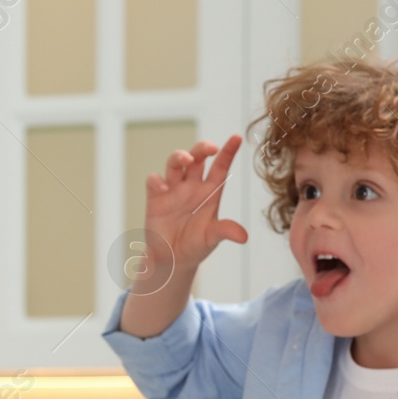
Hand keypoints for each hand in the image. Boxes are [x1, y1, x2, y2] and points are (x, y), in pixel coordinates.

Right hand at [140, 135, 248, 284]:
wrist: (172, 260)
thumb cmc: (195, 245)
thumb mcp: (212, 239)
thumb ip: (225, 231)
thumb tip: (243, 237)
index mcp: (210, 192)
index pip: (220, 167)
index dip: (228, 152)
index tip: (236, 138)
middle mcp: (192, 186)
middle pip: (197, 158)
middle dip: (202, 149)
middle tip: (210, 148)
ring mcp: (173, 190)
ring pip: (175, 163)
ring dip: (179, 157)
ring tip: (186, 159)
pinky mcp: (155, 198)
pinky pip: (154, 181)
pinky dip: (157, 180)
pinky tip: (163, 187)